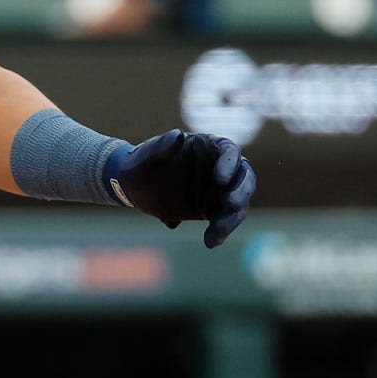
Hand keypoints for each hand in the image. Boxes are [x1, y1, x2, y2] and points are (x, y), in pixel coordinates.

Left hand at [104, 130, 254, 248]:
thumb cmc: (140, 164)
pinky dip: (220, 232)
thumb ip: (160, 146)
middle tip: (231, 204)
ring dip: (232, 218)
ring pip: (237, 203)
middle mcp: (220, 167)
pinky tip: (211, 242)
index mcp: (208, 147)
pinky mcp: (212, 209)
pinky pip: (224, 220)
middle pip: (243, 178)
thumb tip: (178, 135)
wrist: (133, 186)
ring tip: (216, 233)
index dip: (229, 164)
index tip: (219, 179)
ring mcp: (218, 190)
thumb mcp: (144, 155)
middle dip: (241, 191)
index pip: (229, 151)